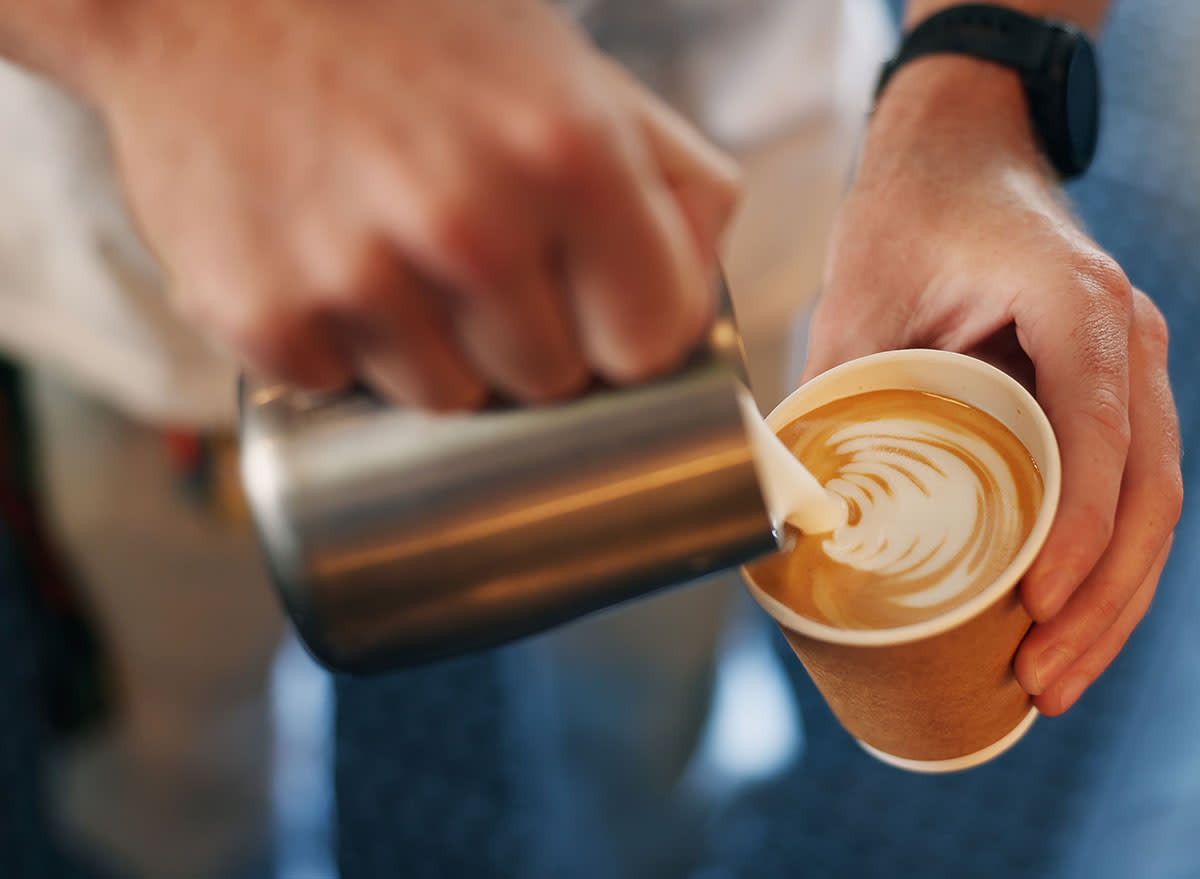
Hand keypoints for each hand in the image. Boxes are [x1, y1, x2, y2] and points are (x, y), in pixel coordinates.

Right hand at [79, 0, 737, 408]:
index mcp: (572, 153)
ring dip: (433, 351)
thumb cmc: (412, 36)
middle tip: (475, 260)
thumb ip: (671, 179)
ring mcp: (359, 275)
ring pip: (448, 400)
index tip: (594, 313)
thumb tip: (698, 294)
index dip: (625, 335)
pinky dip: (337, 347)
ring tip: (394, 254)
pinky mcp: (263, 316)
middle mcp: (470, 222)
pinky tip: (322, 263)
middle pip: (548, 383)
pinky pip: (341, 388)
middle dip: (527, 341)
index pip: (648, 343)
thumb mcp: (569, 72)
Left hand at [804, 57, 1181, 714]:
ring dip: (1114, 599)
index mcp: (1073, 302)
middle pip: (1148, 489)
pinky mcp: (1108, 397)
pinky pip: (1129, 490)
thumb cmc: (910, 215)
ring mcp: (1129, 370)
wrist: (960, 152)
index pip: (1100, 427)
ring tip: (1056, 681)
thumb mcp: (858, 297)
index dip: (1080, 526)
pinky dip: (1106, 563)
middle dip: (1103, 598)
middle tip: (1043, 680)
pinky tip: (1067, 623)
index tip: (1037, 604)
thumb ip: (833, 395)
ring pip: (1152, 502)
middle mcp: (1125, 339)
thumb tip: (789, 515)